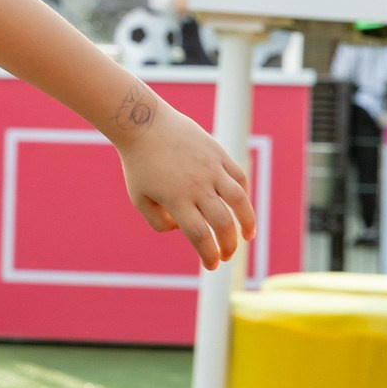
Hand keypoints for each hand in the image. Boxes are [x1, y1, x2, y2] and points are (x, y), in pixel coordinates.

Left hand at [115, 92, 255, 268]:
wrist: (143, 123)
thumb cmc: (139, 164)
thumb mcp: (139, 198)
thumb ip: (158, 222)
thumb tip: (181, 229)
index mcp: (176, 198)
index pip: (200, 235)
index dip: (209, 254)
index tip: (212, 264)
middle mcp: (197, 184)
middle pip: (223, 222)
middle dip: (229, 245)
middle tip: (228, 255)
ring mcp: (210, 167)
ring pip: (239, 200)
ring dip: (248, 222)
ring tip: (248, 235)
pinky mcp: (218, 153)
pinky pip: (239, 177)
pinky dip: (244, 194)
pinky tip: (242, 206)